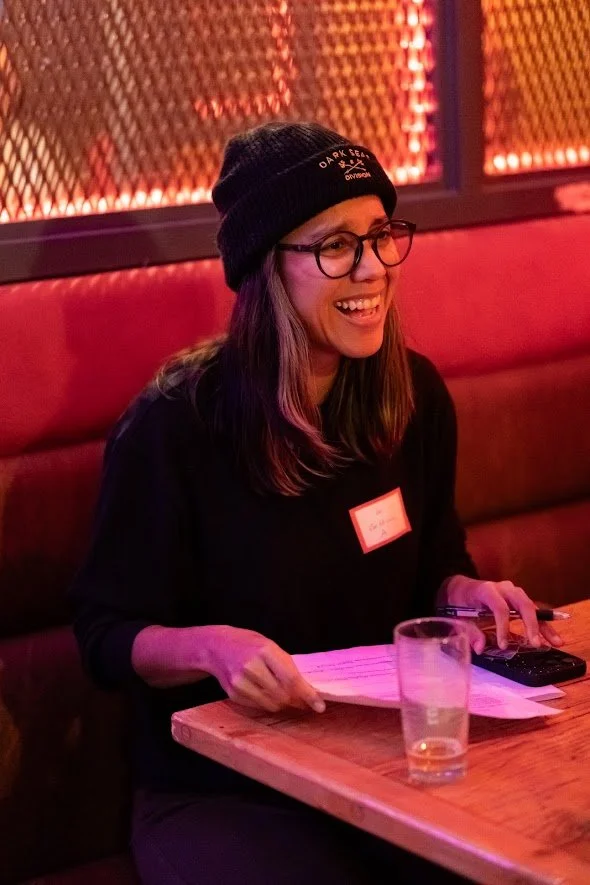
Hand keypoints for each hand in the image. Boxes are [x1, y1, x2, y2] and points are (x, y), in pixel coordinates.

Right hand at [203, 626, 325, 713]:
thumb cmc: (248, 643)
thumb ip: (285, 664)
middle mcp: (251, 666)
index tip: (319, 705)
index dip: (307, 694)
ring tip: (285, 697)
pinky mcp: (233, 694)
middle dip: (296, 701)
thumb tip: (305, 688)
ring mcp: (240, 682)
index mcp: (265, 650)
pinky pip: (258, 706)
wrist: (216, 646)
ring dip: (282, 704)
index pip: (291, 679)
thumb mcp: (269, 645)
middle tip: (303, 701)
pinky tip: (267, 694)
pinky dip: (267, 703)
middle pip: (282, 695)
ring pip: (271, 704)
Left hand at [440, 576, 563, 652]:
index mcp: (486, 590)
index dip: (502, 626)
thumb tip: (480, 648)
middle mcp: (503, 588)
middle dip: (530, 624)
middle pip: (522, 603)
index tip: (502, 645)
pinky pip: (532, 612)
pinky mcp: (517, 601)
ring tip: (555, 643)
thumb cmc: (458, 602)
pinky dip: (542, 625)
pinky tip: (552, 639)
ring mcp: (512, 593)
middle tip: (535, 644)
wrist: (459, 588)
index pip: (499, 607)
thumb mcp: (458, 616)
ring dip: (543, 625)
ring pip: (531, 607)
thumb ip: (469, 631)